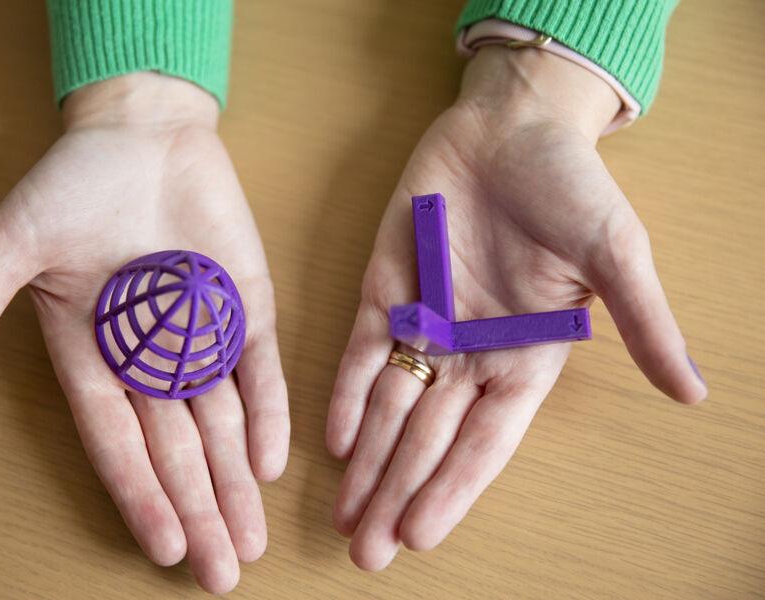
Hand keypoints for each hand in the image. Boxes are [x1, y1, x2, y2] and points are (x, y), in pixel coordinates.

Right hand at [0, 73, 288, 593]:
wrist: (142, 133)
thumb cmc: (74, 183)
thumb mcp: (16, 241)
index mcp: (95, 356)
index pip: (119, 442)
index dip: (140, 494)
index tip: (164, 547)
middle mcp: (151, 359)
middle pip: (179, 450)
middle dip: (201, 510)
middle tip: (221, 572)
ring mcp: (203, 337)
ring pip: (224, 423)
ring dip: (238, 481)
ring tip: (249, 540)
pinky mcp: (244, 308)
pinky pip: (260, 370)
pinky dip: (270, 412)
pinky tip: (273, 461)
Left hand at [326, 46, 706, 570]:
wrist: (512, 127)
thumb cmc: (570, 187)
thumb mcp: (617, 254)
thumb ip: (644, 322)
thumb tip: (693, 391)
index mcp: (524, 358)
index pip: (484, 442)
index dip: (452, 489)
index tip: (419, 535)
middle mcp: (470, 354)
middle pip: (428, 441)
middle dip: (397, 494)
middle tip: (365, 552)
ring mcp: (424, 326)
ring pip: (390, 409)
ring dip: (367, 462)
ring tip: (343, 517)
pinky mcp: (387, 291)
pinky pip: (364, 354)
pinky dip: (347, 395)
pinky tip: (335, 439)